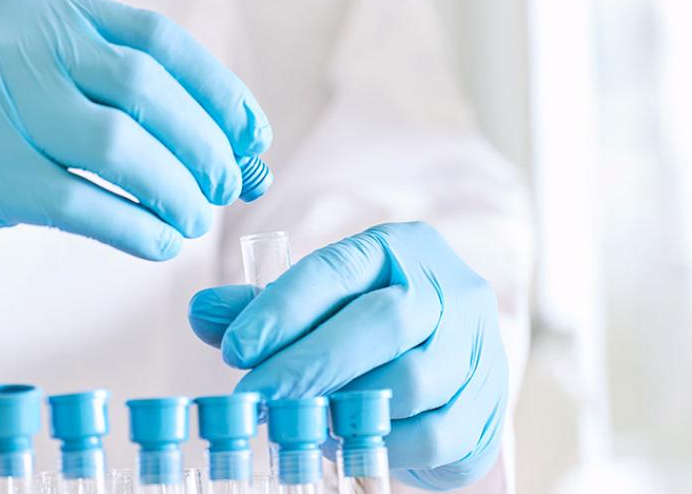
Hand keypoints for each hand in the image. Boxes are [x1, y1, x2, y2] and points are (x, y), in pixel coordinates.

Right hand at [0, 0, 270, 266]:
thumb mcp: (23, 76)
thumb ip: (106, 94)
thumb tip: (224, 146)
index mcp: (38, 8)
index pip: (158, 39)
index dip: (218, 91)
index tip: (252, 137)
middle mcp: (15, 38)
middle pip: (148, 89)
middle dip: (206, 145)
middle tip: (227, 187)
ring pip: (120, 146)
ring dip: (175, 189)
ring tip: (193, 218)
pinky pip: (80, 202)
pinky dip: (132, 226)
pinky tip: (156, 243)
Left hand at [187, 222, 506, 490]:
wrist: (453, 354)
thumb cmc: (371, 321)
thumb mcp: (322, 301)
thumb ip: (263, 308)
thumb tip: (203, 314)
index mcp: (403, 248)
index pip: (340, 267)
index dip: (285, 307)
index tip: (236, 347)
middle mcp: (450, 289)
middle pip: (384, 321)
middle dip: (311, 363)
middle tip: (255, 394)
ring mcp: (478, 346)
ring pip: (411, 381)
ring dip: (347, 406)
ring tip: (302, 419)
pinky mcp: (488, 403)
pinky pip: (434, 435)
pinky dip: (384, 444)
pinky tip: (349, 442)